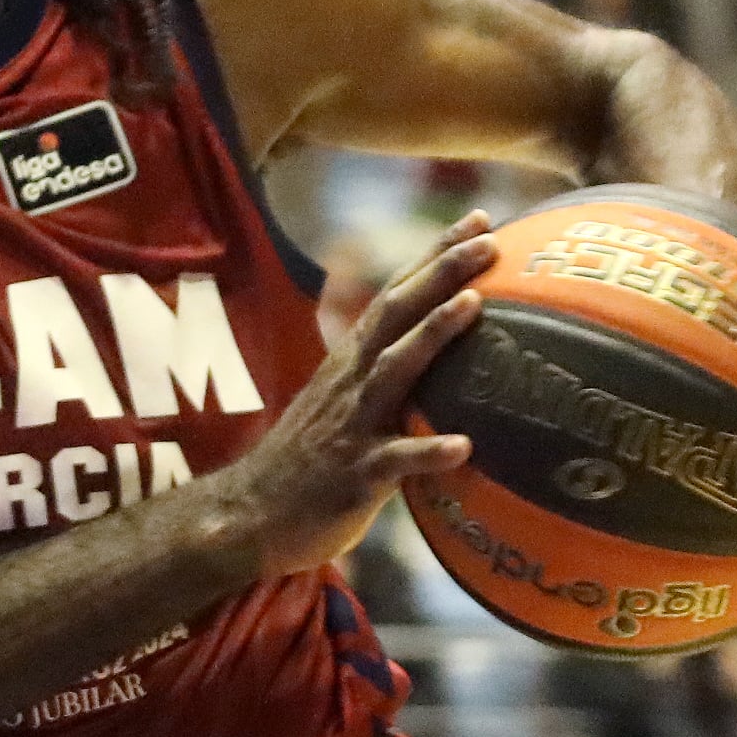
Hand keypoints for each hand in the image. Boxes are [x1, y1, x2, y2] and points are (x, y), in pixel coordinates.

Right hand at [216, 215, 492, 581]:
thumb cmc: (305, 465)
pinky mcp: (355, 477)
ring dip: (433, 336)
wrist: (248, 517)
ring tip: (475, 304)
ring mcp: (352, 427)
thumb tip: (436, 355)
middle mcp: (351, 383)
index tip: (478, 219)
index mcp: (350, 364)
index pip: (395, 296)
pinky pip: (395, 462)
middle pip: (396, 315)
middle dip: (441, 273)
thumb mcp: (341, 406)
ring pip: (394, 371)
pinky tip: (463, 446)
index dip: (434, 256)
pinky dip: (428, 451)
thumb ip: (382, 377)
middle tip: (488, 238)